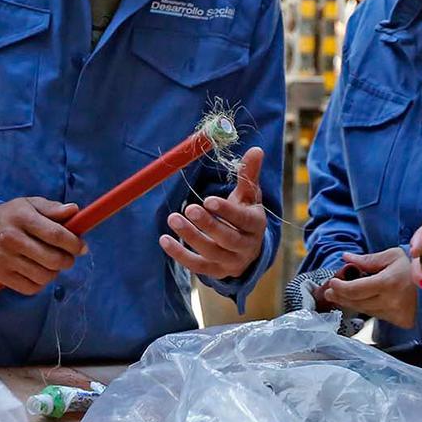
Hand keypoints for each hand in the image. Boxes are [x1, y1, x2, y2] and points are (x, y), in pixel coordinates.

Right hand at [0, 197, 86, 294]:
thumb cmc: (11, 216)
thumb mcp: (30, 204)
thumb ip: (53, 208)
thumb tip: (75, 211)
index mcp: (22, 217)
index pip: (55, 234)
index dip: (74, 243)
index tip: (82, 247)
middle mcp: (11, 238)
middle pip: (52, 259)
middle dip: (67, 260)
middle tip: (67, 257)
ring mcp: (4, 258)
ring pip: (44, 276)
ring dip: (54, 272)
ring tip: (51, 264)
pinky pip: (30, 288)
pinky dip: (40, 283)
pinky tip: (38, 272)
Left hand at [160, 147, 266, 279]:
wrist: (249, 249)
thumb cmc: (246, 215)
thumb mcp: (249, 196)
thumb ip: (249, 174)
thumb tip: (256, 150)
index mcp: (256, 224)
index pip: (244, 219)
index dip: (227, 211)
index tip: (208, 200)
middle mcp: (247, 246)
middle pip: (228, 238)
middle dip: (208, 225)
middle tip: (189, 208)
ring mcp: (231, 262)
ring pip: (211, 252)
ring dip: (191, 236)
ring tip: (173, 219)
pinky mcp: (216, 271)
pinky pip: (197, 266)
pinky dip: (180, 255)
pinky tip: (165, 240)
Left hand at [321, 248, 416, 327]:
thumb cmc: (413, 268)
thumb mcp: (391, 256)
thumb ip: (367, 259)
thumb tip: (346, 257)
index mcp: (388, 283)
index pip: (356, 289)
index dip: (340, 287)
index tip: (332, 283)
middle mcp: (390, 301)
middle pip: (356, 302)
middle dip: (339, 296)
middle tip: (329, 291)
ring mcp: (394, 314)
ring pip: (363, 310)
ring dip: (349, 303)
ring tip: (339, 295)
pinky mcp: (397, 321)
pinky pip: (374, 315)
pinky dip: (364, 307)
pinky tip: (358, 301)